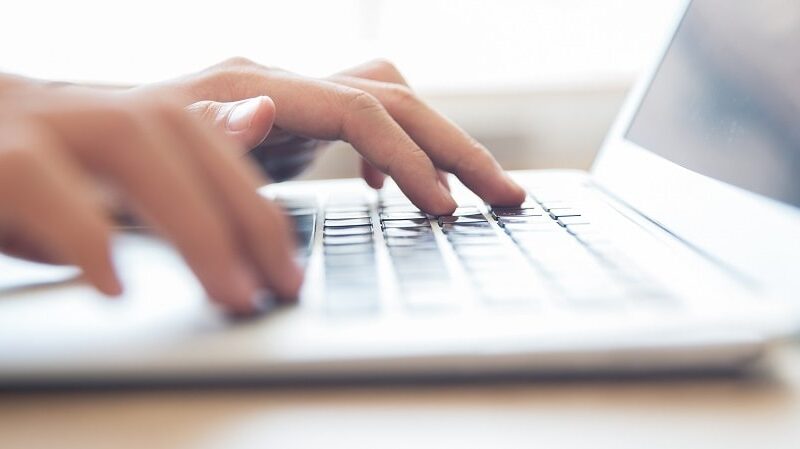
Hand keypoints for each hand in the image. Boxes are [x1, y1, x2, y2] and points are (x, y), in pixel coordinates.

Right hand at [0, 80, 301, 313]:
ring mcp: (17, 119)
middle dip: (239, 212)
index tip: (288, 264)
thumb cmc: (7, 180)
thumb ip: (169, 156)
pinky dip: (83, 232)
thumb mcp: (93, 180)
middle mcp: (65, 104)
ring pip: (124, 140)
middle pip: (174, 133)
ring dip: (190, 221)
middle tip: (277, 286)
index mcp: (100, 112)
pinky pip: (33, 180)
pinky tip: (116, 284)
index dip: (252, 198)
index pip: (200, 136)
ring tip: (229, 290)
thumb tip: (254, 121)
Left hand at [150, 58, 526, 213]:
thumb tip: (268, 108)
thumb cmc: (119, 167)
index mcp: (252, 87)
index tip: (445, 208)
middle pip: (394, 97)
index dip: (410, 158)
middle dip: (455, 148)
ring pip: (391, 101)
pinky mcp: (295, 118)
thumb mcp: (155, 166)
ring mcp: (291, 95)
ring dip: (439, 144)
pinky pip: (367, 119)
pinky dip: (396, 151)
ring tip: (475, 190)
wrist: (93, 145)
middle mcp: (280, 79)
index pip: (361, 110)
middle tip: (506, 195)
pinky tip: (392, 188)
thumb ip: (214, 136)